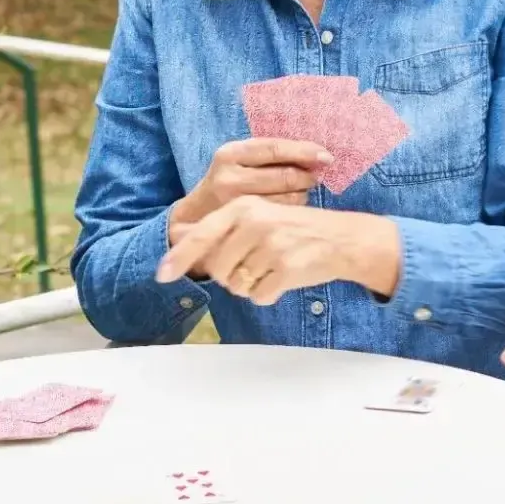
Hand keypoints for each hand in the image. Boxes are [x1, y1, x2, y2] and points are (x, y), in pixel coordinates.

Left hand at [157, 199, 400, 303]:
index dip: (180, 258)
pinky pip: (260, 296)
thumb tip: (179, 243)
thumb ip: (223, 234)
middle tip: (255, 266)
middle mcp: (255, 223)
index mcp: (244, 207)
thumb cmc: (295, 231)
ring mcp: (272, 245)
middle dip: (232, 277)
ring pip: (238, 286)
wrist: (343, 239)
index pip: (202, 236)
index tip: (161, 275)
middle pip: (219, 270)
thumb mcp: (258, 220)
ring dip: (251, 286)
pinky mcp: (287, 266)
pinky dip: (269, 294)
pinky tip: (284, 278)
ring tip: (272, 269)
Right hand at [170, 138, 331, 228]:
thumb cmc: (227, 186)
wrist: (195, 220)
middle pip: (285, 175)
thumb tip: (317, 156)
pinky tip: (289, 211)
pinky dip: (293, 212)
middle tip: (314, 179)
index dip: (304, 151)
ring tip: (296, 194)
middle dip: (307, 176)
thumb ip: (270, 156)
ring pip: (288, 197)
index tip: (327, 157)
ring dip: (301, 195)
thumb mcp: (240, 163)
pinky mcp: (243, 224)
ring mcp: (235, 203)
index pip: (275, 148)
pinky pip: (282, 216)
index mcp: (230, 154)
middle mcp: (229, 177)